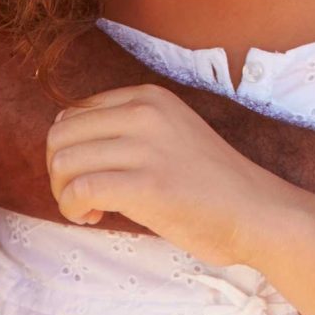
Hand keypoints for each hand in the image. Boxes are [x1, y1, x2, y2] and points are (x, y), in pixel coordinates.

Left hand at [47, 85, 294, 266]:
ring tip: (90, 210)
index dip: (70, 150)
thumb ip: (126, 130)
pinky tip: (94, 217)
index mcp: (149, 97)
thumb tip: (66, 148)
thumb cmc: (209, 184)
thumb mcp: (169, 134)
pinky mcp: (147, 185)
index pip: (73, 113)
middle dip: (58, 173)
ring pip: (63, 163)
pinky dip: (73, 209)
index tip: (92, 175)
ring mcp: (147, 147)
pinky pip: (79, 190)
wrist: (256, 211)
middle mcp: (145, 112)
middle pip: (59, 135)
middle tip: (81, 198)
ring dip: (64, 195)